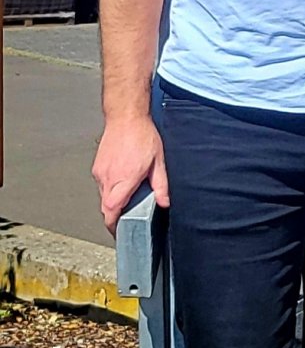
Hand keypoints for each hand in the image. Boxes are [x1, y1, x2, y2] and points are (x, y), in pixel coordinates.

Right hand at [92, 117, 168, 236]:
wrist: (125, 116)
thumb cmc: (142, 135)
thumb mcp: (158, 161)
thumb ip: (161, 185)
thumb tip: (164, 202)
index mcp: (123, 179)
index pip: (111, 210)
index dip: (113, 225)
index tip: (119, 232)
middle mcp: (108, 177)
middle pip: (106, 206)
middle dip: (115, 215)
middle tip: (127, 217)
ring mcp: (100, 172)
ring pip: (103, 196)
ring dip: (114, 200)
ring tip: (128, 194)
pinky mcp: (97, 166)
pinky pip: (102, 184)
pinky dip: (111, 188)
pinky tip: (123, 180)